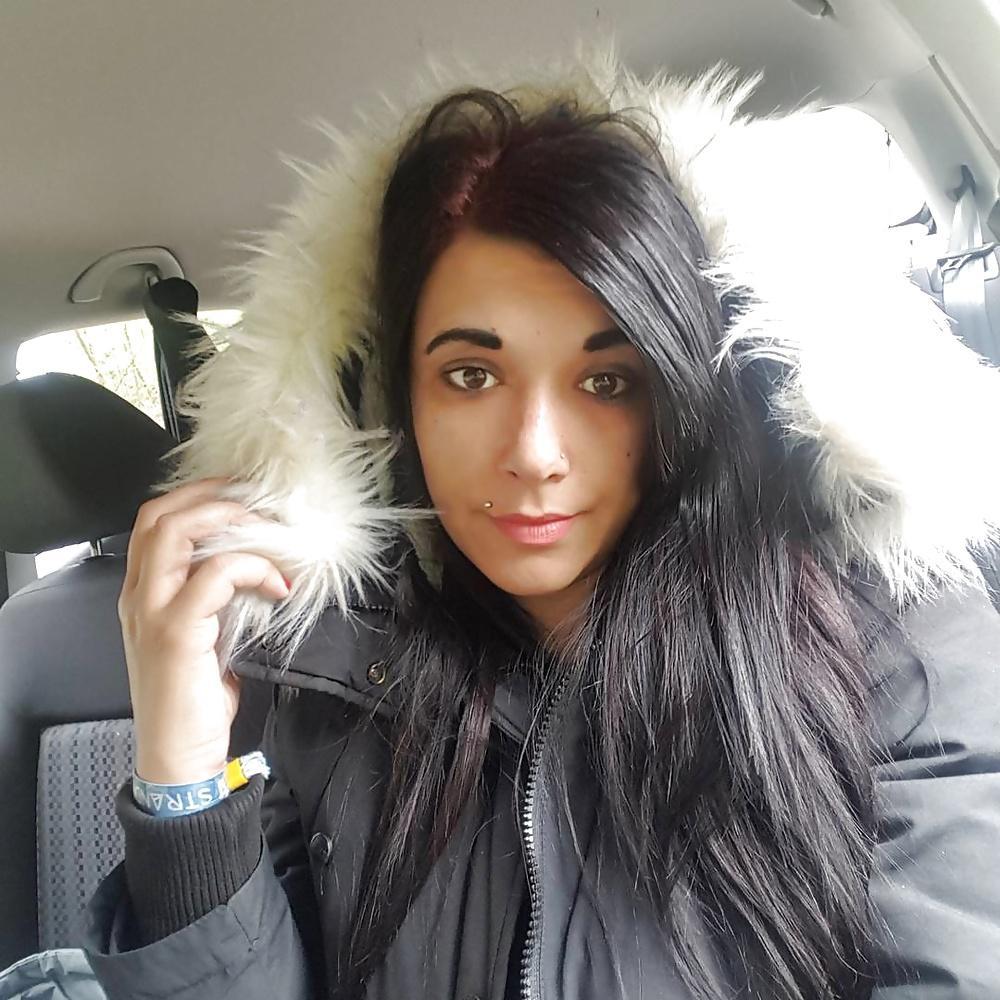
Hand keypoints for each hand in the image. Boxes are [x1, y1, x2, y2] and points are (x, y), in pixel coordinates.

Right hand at [117, 476, 289, 784]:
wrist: (178, 757)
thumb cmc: (195, 700)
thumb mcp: (206, 636)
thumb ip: (218, 599)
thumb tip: (262, 565)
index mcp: (145, 594)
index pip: (157, 520)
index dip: (200, 496)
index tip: (246, 494)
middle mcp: (140, 596)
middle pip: (162, 515)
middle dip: (216, 496)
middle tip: (262, 503)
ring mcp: (153, 612)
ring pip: (179, 534)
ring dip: (233, 522)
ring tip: (272, 536)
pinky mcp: (176, 632)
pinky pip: (215, 576)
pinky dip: (253, 568)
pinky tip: (280, 585)